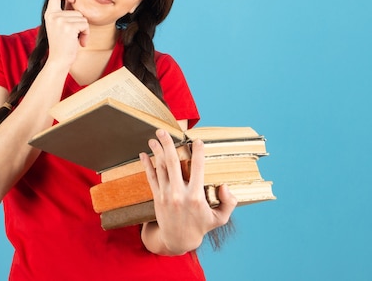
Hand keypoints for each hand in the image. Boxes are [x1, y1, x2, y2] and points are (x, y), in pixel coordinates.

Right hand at [44, 0, 89, 67]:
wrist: (59, 61)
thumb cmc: (62, 45)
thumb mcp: (59, 26)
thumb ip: (64, 14)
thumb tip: (75, 1)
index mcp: (49, 14)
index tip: (73, 0)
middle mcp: (53, 15)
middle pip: (77, 10)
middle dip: (81, 23)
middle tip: (75, 36)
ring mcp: (61, 20)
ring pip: (83, 18)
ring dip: (84, 30)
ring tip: (76, 39)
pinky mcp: (69, 27)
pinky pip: (85, 25)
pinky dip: (86, 34)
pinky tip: (80, 42)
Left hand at [140, 129, 236, 254]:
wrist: (178, 240)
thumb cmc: (200, 226)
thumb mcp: (220, 218)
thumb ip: (228, 202)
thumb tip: (224, 186)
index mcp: (196, 196)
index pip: (198, 169)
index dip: (198, 153)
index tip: (197, 140)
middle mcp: (179, 193)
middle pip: (172, 163)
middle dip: (168, 144)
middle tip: (163, 130)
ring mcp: (166, 195)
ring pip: (160, 168)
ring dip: (156, 151)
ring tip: (154, 138)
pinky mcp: (157, 197)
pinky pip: (151, 178)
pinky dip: (147, 165)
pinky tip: (143, 154)